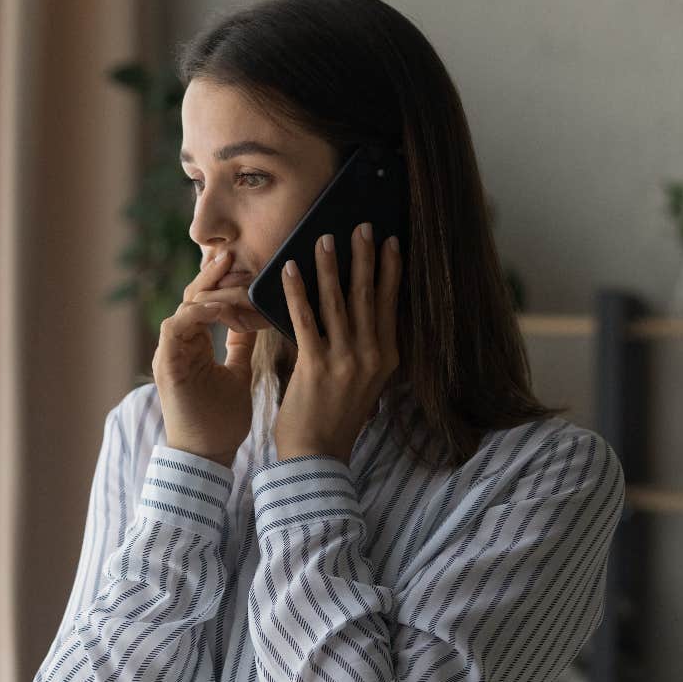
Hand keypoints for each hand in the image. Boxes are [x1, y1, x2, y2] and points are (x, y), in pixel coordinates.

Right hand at [151, 250, 261, 465]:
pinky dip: (197, 314)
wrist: (207, 456)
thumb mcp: (238, 374)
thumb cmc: (222, 420)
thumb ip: (240, 346)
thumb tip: (253, 320)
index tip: (246, 264)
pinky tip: (220, 307)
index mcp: (195, 344)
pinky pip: (176, 327)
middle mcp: (180, 344)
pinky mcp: (167, 364)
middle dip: (213, 274)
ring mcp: (171, 353)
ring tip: (231, 273)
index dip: (223, 282)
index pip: (206, 301)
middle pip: (193, 296)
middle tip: (233, 252)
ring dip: (208, 290)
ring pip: (184, 306)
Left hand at [273, 222, 401, 464]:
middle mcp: (371, 356)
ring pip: (338, 302)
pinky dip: (297, 291)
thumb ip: (366, 349)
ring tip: (325, 238)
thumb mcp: (365, 383)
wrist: (317, 456)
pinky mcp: (315, 365)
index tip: (392, 242)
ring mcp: (345, 360)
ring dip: (331, 266)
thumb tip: (360, 312)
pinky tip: (290, 268)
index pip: (390, 305)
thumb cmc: (337, 417)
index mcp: (386, 358)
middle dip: (365, 257)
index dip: (390, 271)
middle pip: (368, 296)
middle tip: (362, 226)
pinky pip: (305, 319)